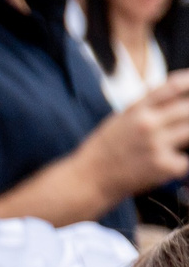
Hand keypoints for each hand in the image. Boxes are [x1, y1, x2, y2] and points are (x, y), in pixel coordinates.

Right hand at [79, 82, 188, 201]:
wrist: (87, 180)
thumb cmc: (103, 149)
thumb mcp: (119, 118)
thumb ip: (146, 105)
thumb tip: (175, 89)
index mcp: (137, 110)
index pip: (173, 86)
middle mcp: (147, 124)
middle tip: (182, 123)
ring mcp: (156, 144)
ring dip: (186, 138)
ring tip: (173, 144)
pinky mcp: (162, 166)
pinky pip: (184, 162)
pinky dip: (179, 164)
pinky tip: (164, 166)